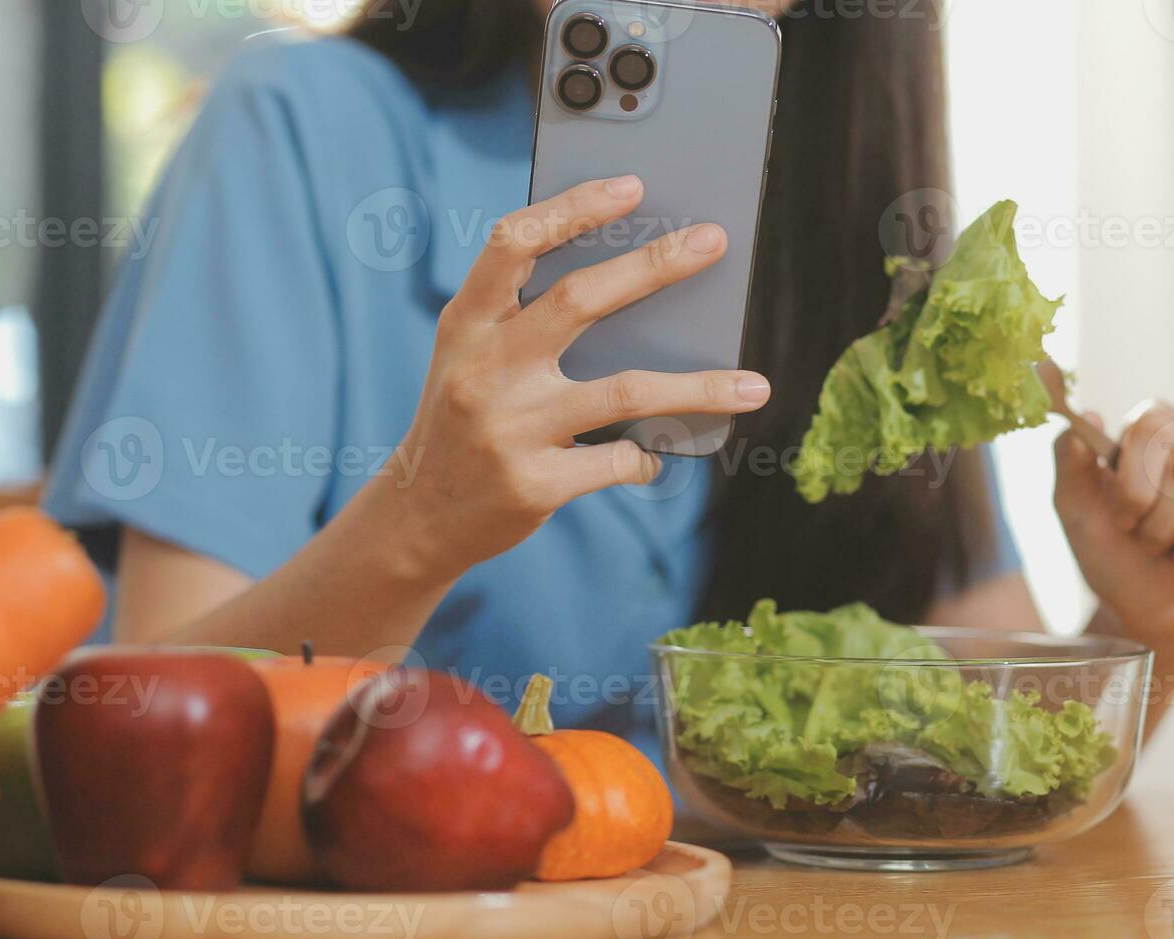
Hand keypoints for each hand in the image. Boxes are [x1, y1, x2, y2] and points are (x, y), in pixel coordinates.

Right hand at [374, 176, 771, 582]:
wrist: (420, 516)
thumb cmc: (462, 420)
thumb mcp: (470, 357)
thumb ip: (523, 317)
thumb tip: (630, 279)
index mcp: (467, 325)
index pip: (514, 244)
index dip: (573, 209)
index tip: (631, 187)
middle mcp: (486, 370)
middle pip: (579, 300)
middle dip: (654, 265)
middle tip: (712, 241)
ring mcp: (511, 429)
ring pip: (625, 392)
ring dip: (699, 388)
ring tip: (753, 385)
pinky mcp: (536, 484)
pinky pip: (618, 459)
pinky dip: (646, 455)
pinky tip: (653, 453)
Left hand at [1054, 403, 1173, 666]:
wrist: (1150, 613)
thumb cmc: (1115, 555)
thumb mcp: (1076, 512)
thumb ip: (1069, 463)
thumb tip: (1089, 416)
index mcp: (1161, 425)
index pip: (1151, 426)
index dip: (1133, 485)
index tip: (1124, 518)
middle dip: (1158, 526)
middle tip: (1154, 541)